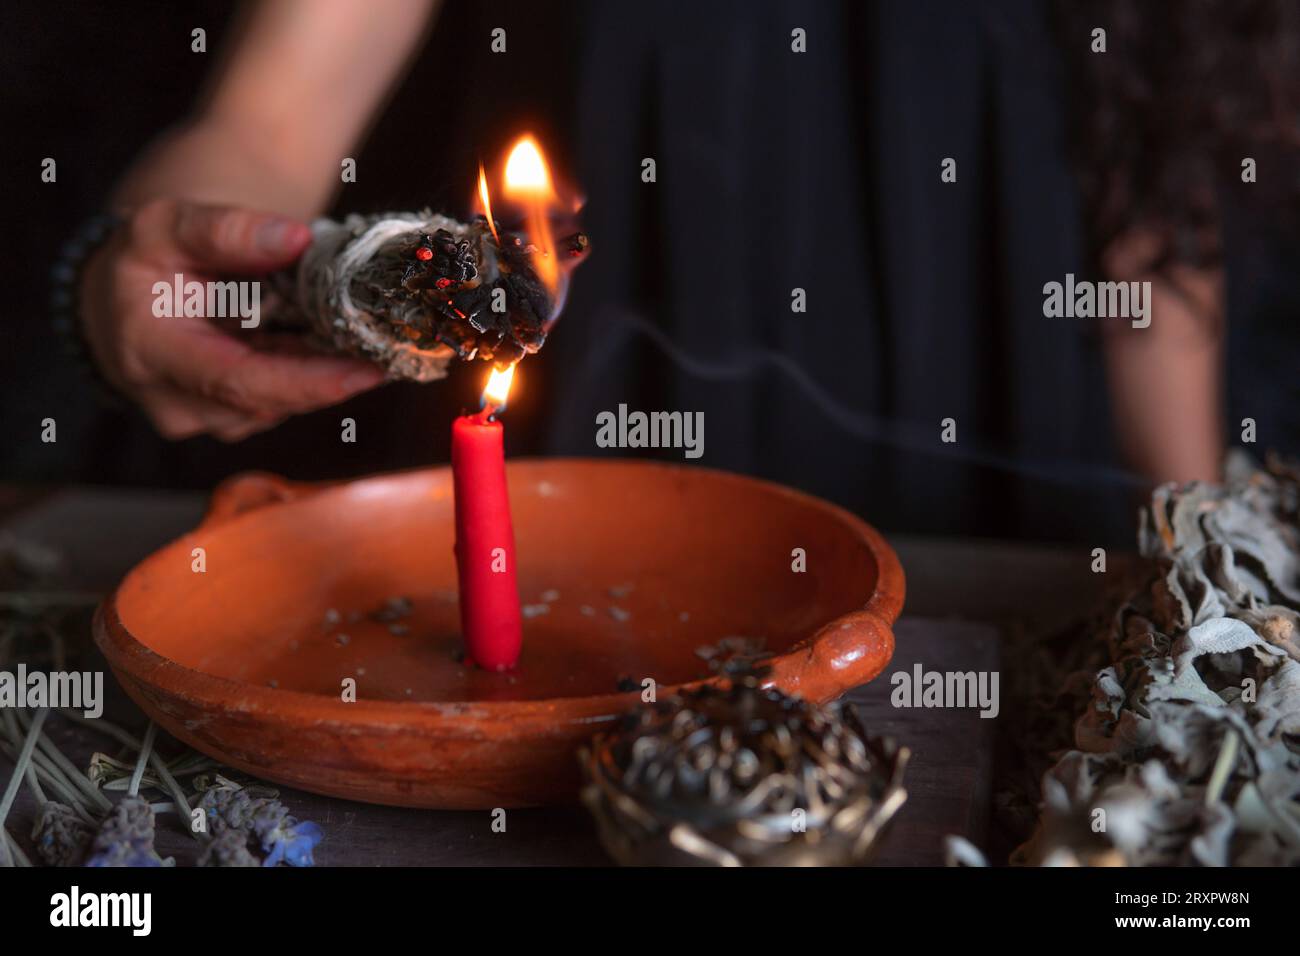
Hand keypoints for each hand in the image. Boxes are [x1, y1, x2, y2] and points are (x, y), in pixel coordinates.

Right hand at [79, 198, 385, 440]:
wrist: (120, 303)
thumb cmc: (144, 263)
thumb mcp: (168, 227)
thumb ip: (228, 230)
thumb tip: (296, 238)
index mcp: (152, 352)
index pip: (241, 382)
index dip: (310, 382)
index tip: (367, 371)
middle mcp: (174, 401)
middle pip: (271, 399)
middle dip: (329, 375)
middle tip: (381, 343)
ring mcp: (201, 419)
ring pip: (280, 405)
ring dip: (320, 375)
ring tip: (349, 334)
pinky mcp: (226, 421)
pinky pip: (279, 403)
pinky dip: (307, 377)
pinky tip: (324, 347)